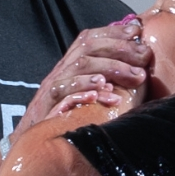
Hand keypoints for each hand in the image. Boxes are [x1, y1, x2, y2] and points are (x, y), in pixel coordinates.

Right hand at [14, 18, 151, 137]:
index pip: (89, 38)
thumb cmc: (64, 122)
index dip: (113, 31)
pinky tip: (105, 91)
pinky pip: (64, 90)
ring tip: (134, 76)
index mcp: (68, 66)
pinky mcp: (45, 105)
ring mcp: (52, 87)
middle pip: (88, 47)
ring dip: (110, 67)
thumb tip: (136, 71)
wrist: (30, 145)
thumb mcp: (84, 97)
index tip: (137, 31)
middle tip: (144, 56)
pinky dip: (85, 87)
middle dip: (119, 48)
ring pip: (80, 64)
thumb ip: (104, 81)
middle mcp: (60, 71)